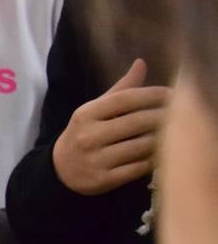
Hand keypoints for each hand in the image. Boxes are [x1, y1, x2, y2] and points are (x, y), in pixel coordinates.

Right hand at [53, 59, 170, 195]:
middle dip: (163, 117)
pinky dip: (154, 160)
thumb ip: (120, 90)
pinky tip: (162, 154)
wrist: (62, 170)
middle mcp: (88, 136)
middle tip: (181, 115)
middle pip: (137, 122)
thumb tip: (141, 63)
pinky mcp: (104, 180)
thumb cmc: (86, 133)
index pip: (125, 99)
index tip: (173, 94)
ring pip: (140, 146)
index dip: (152, 95)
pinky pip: (138, 168)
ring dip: (162, 140)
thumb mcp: (95, 110)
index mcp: (86, 114)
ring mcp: (95, 159)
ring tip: (175, 134)